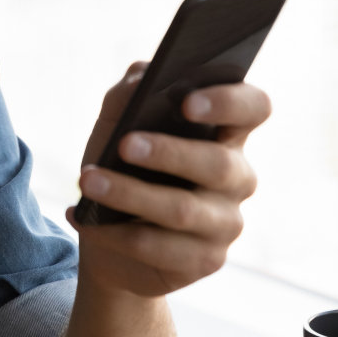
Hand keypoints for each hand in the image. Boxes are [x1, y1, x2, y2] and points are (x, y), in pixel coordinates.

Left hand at [66, 61, 271, 297]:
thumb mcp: (118, 124)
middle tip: (124, 144)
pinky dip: (114, 233)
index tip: (187, 101)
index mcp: (227, 132)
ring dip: (130, 194)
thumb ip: (130, 94)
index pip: (254, 107)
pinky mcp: (206, 259)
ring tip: (88, 181)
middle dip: (168, 153)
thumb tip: (142, 76)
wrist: (110, 235)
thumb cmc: (124, 166)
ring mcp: (226, 222)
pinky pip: (159, 248)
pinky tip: (83, 217)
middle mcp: (238, 176)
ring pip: (183, 210)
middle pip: (218, 164)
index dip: (229, 101)